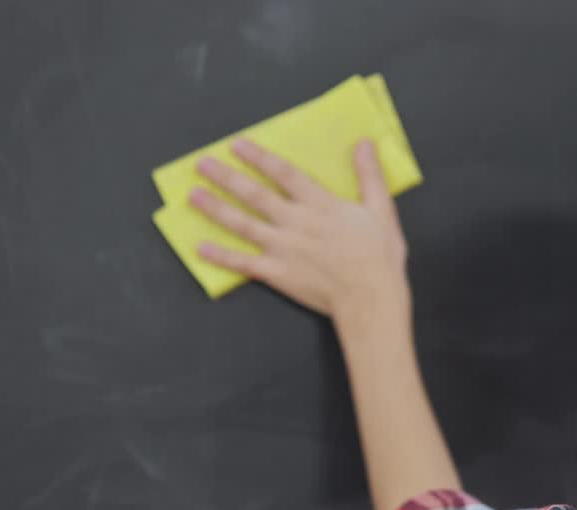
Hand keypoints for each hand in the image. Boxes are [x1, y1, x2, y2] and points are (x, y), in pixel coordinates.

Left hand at [190, 138, 409, 320]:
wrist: (370, 298)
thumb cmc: (380, 257)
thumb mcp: (382, 210)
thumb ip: (370, 176)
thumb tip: (364, 143)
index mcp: (320, 205)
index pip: (284, 174)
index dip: (260, 158)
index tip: (237, 145)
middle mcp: (296, 222)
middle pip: (255, 195)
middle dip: (226, 177)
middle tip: (202, 164)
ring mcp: (283, 248)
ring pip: (242, 224)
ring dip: (215, 209)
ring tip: (193, 196)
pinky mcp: (277, 273)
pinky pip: (244, 263)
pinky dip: (221, 256)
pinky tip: (201, 247)